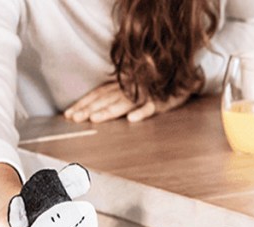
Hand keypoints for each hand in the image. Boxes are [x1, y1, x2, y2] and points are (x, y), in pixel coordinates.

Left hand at [64, 82, 190, 123]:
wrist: (185, 79)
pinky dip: (142, 112)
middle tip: (76, 118)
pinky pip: (152, 106)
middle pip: (106, 99)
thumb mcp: (130, 91)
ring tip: (96, 119)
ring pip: (125, 102)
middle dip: (90, 108)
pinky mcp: (163, 101)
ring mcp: (146, 94)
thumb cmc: (154, 88)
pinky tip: (132, 119)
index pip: (97, 94)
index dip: (83, 104)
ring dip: (110, 110)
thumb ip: (112, 98)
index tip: (68, 115)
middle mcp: (130, 88)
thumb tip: (90, 112)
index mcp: (120, 86)